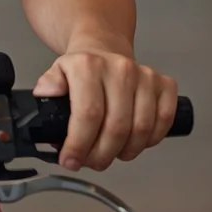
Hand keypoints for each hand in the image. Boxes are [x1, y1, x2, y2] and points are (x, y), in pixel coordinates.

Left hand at [33, 47, 177, 171]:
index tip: (71, 160)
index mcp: (88, 66)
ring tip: (112, 153)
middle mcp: (119, 68)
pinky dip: (151, 139)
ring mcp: (145, 75)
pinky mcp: (163, 83)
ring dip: (126, 152)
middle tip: (92, 162)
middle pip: (116, 127)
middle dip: (101, 155)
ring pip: (141, 129)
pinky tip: (135, 142)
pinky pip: (164, 120)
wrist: (103, 50)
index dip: (80, 145)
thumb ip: (47, 86)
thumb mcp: (55, 74)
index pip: (88, 114)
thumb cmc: (81, 71)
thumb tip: (46, 93)